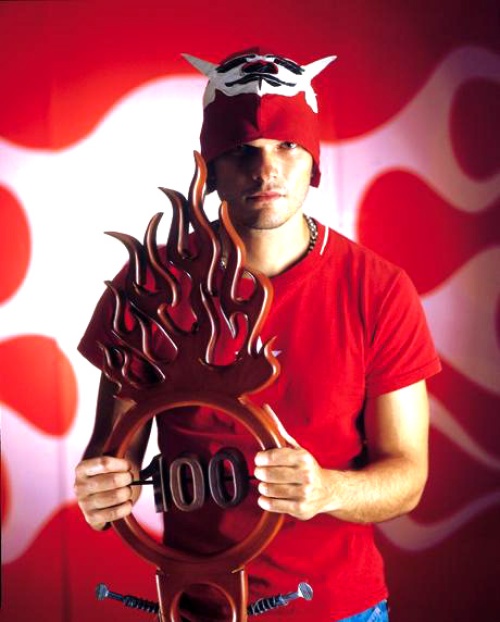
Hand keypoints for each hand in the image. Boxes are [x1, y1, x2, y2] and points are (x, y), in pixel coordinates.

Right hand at [74, 456, 136, 529]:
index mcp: (82, 469)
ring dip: (127, 492)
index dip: (122, 464)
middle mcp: (79, 486)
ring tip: (127, 490)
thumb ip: (117, 454)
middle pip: (113, 480)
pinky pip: (113, 513)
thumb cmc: (110, 476)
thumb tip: (130, 438)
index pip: (105, 462)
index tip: (128, 466)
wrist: (103, 497)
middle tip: (130, 478)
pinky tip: (127, 503)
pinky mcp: (91, 518)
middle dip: (127, 479)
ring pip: (115, 496)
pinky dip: (126, 507)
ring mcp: (84, 504)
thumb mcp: (110, 464)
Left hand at [253, 405, 335, 520]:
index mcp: (303, 458)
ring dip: (262, 487)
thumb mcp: (296, 447)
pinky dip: (265, 500)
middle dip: (260, 473)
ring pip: (268, 490)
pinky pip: (272, 505)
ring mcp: (304, 494)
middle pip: (268, 474)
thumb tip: (264, 408)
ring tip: (266, 484)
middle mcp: (305, 475)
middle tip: (261, 473)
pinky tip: (268, 496)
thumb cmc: (307, 467)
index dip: (261, 458)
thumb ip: (279, 429)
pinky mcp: (300, 509)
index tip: (260, 460)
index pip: (272, 456)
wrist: (329, 490)